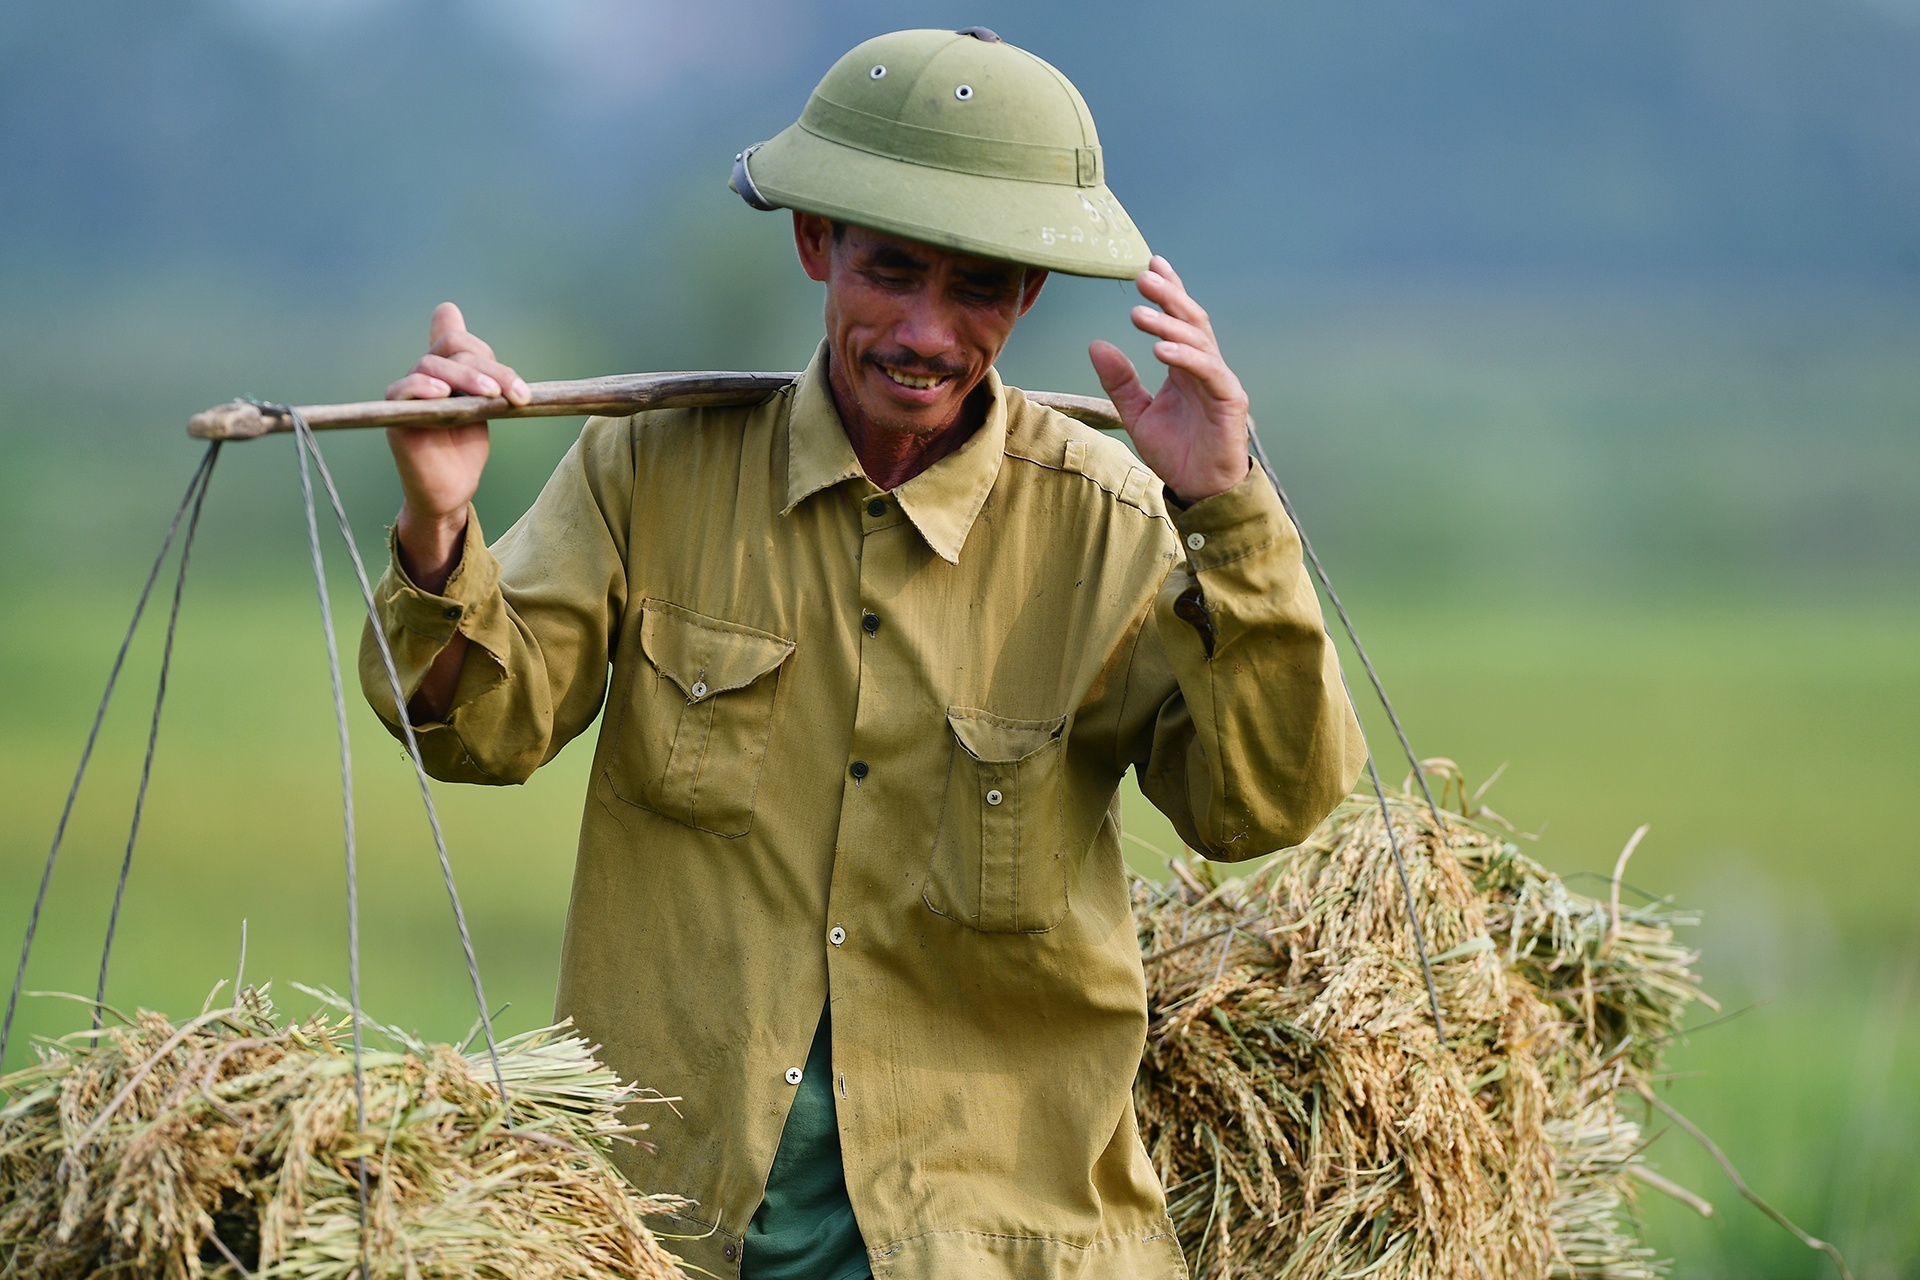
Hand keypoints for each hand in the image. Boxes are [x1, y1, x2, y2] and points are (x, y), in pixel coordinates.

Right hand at [385, 302, 527, 588]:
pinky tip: (442, 393)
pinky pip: (402, 390)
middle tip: (514, 394)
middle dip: (489, 368)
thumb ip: (485, 373)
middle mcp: (424, 376)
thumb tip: (485, 335)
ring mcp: (408, 393)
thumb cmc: (465, 448)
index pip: (457, 339)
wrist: (452, 490)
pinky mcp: (395, 415)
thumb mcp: (483, 406)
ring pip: (430, 364)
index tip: (515, 387)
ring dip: (466, 376)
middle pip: (451, 348)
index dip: (484, 349)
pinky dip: (422, 386)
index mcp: (445, 370)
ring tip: (491, 395)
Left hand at [1088, 257, 1250, 504]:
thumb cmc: (1176, 452)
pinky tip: (1160, 349)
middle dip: (1169, 296)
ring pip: (1198, 341)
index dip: (1169, 290)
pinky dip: (1185, 357)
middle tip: (1144, 276)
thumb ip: (1119, 380)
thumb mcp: (1136, 413)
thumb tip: (1096, 344)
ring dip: (1168, 325)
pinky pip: (1208, 372)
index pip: (1179, 320)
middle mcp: (1206, 367)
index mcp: (1186, 366)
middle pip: (1191, 321)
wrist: (1200, 489)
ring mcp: (1220, 381)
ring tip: (1139, 313)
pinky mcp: (1230, 401)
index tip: (1150, 264)